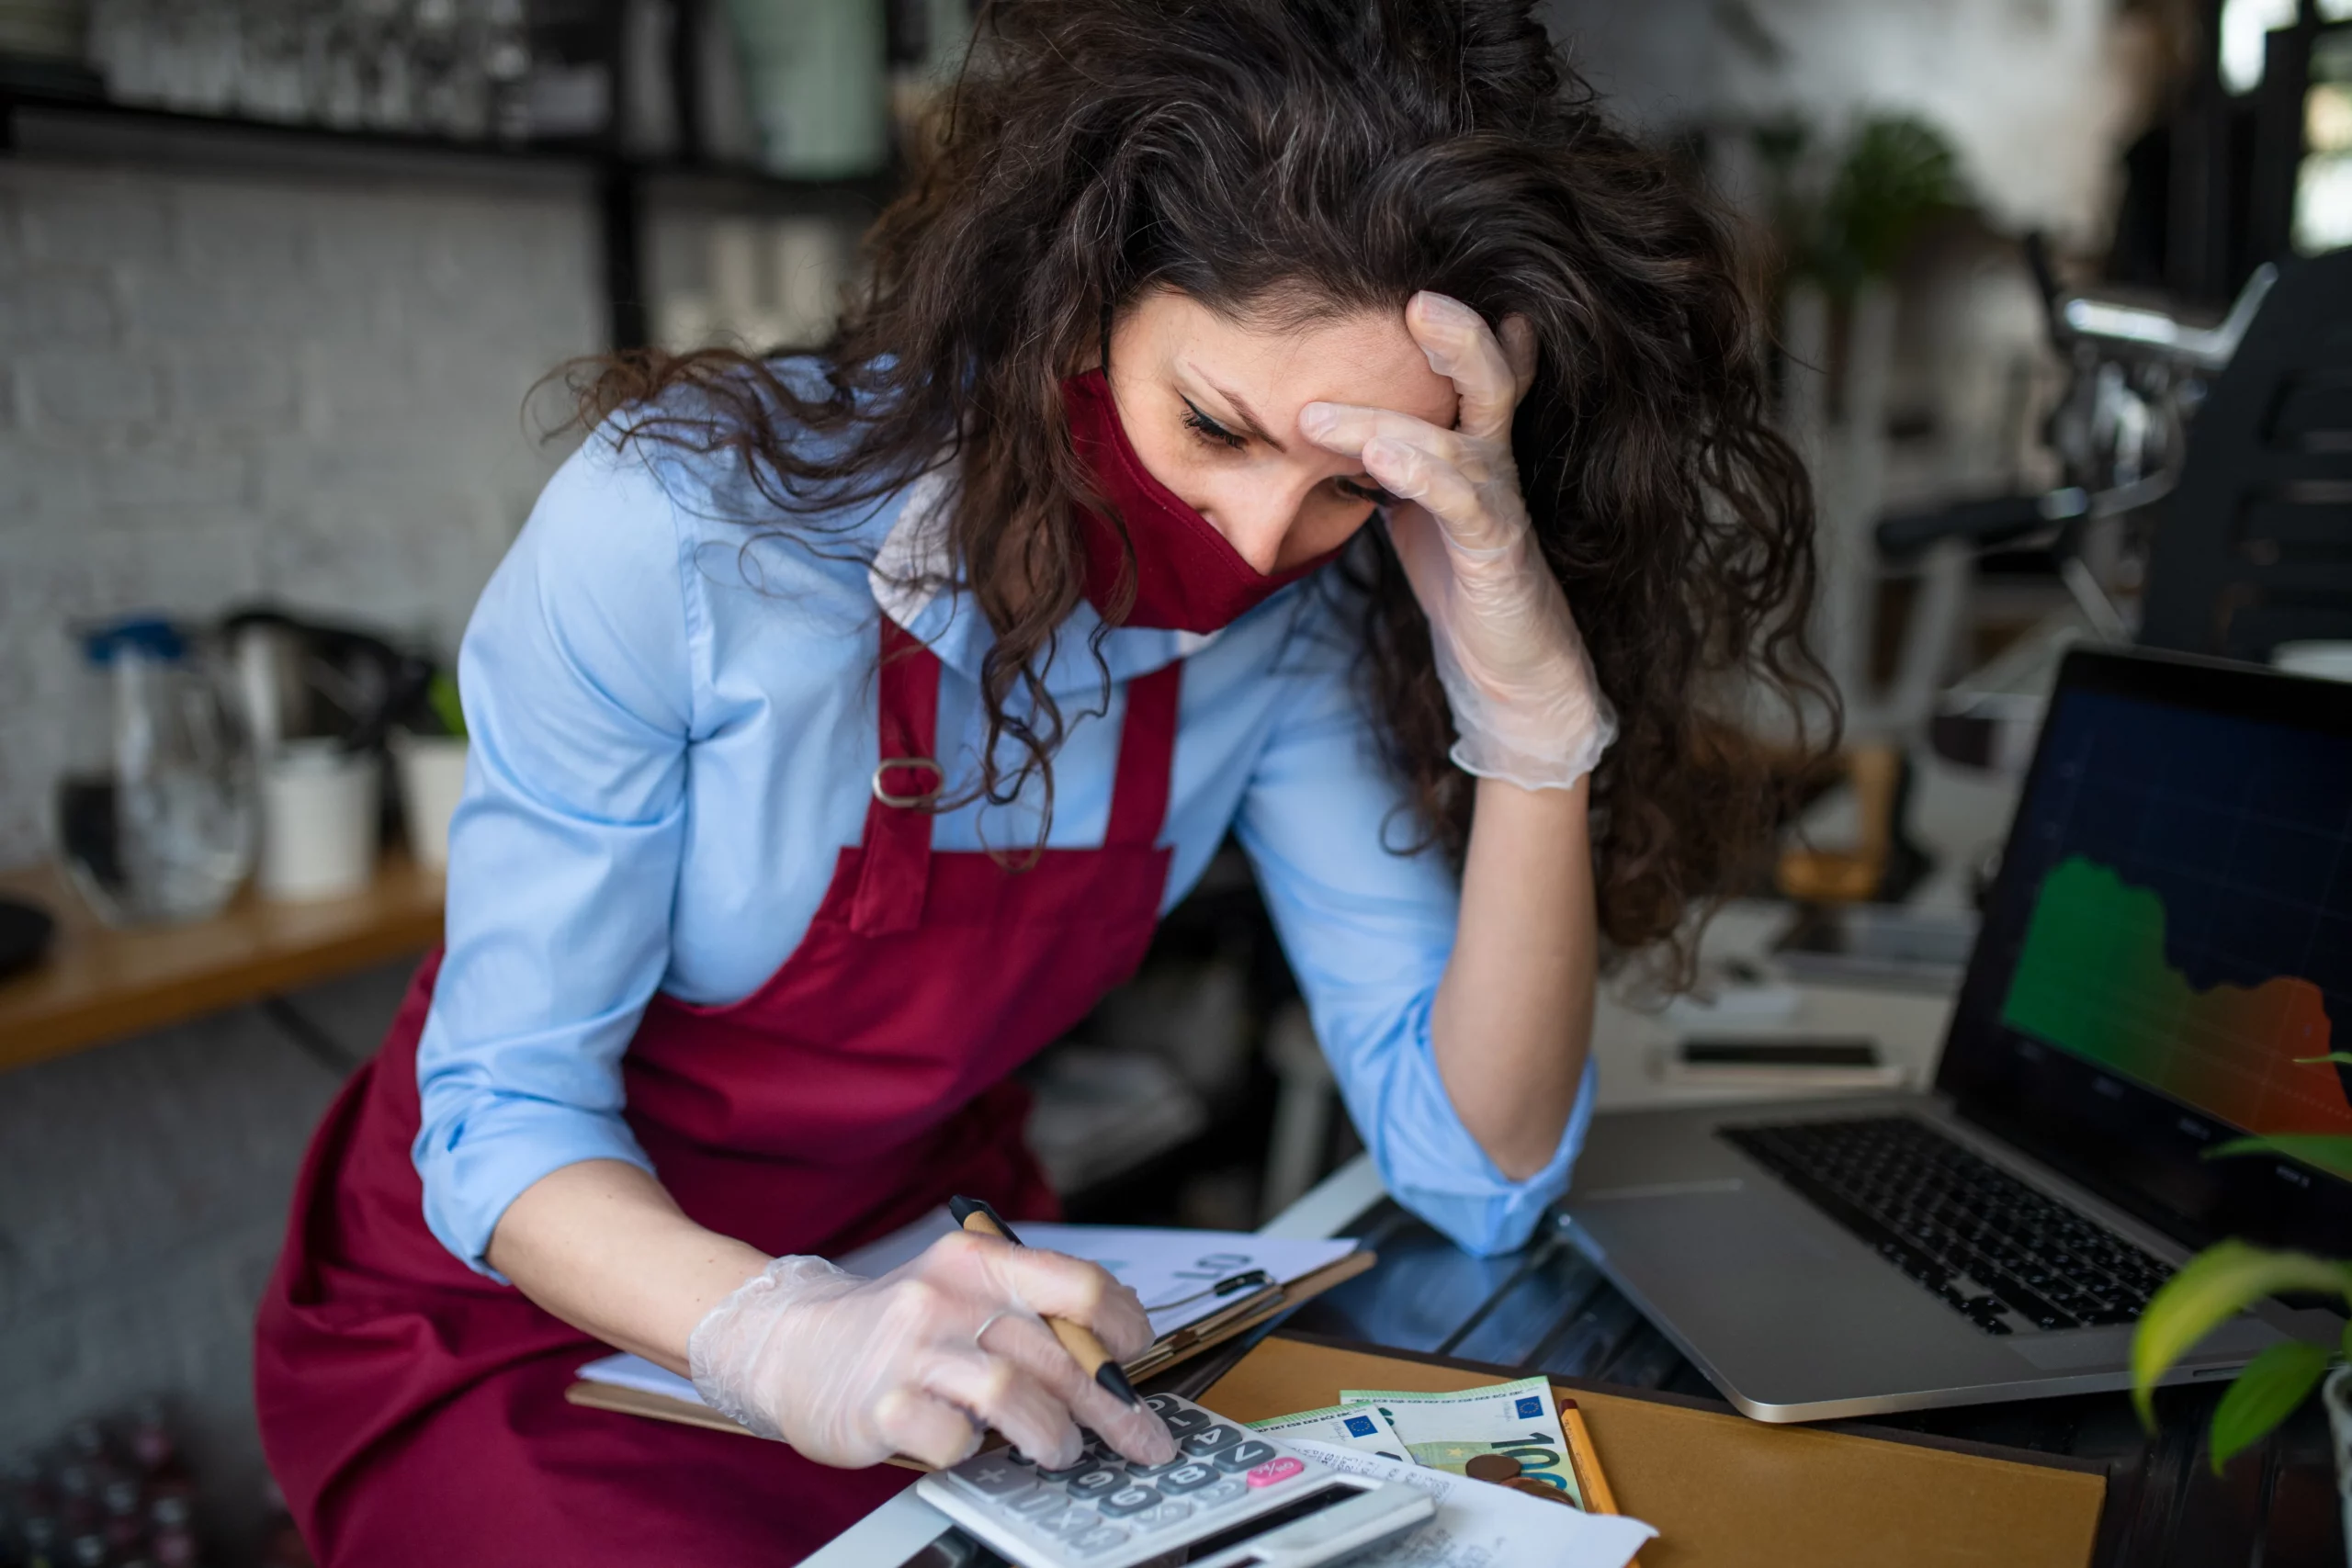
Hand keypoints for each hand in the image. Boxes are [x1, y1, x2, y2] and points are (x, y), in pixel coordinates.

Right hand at [687, 1231, 1175, 1470]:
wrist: (791, 1345)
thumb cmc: (898, 1328)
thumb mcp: (962, 1293)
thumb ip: (1030, 1309)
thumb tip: (1118, 1348)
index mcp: (976, 1259)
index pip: (1078, 1283)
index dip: (1125, 1327)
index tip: (1141, 1361)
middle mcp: (945, 1296)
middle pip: (1058, 1353)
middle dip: (1113, 1408)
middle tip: (1140, 1441)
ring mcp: (911, 1351)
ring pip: (1015, 1393)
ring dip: (1053, 1433)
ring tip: (1060, 1451)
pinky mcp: (881, 1406)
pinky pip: (956, 1438)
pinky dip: (976, 1451)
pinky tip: (971, 1446)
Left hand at [1301, 292, 1613, 790]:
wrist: (1511, 677)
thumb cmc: (1464, 587)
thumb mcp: (1415, 510)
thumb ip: (1386, 459)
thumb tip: (1325, 417)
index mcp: (1473, 448)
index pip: (1470, 372)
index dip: (1451, 328)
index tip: (1403, 280)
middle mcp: (1494, 464)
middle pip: (1489, 380)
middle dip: (1457, 335)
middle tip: (1412, 297)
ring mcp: (1500, 506)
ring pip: (1456, 442)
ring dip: (1381, 425)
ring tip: (1316, 417)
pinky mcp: (1498, 554)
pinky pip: (1462, 505)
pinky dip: (1420, 476)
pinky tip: (1380, 459)